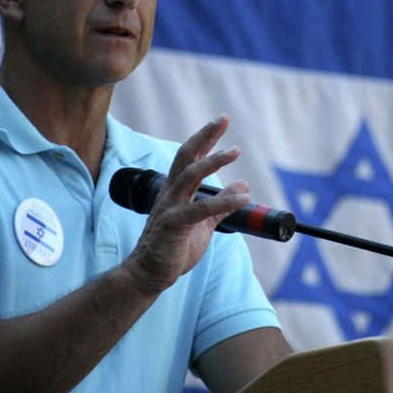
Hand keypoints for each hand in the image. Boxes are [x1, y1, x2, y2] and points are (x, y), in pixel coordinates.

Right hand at [124, 114, 249, 293]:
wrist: (150, 274)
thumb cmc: (173, 247)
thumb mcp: (204, 223)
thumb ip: (221, 205)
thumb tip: (242, 185)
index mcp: (176, 191)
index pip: (190, 157)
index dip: (205, 138)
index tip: (221, 121)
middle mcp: (171, 194)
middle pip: (186, 157)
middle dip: (205, 136)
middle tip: (223, 119)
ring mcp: (170, 208)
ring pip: (190, 176)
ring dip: (213, 161)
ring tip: (235, 151)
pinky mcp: (174, 225)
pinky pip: (200, 209)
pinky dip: (224, 202)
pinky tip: (243, 198)